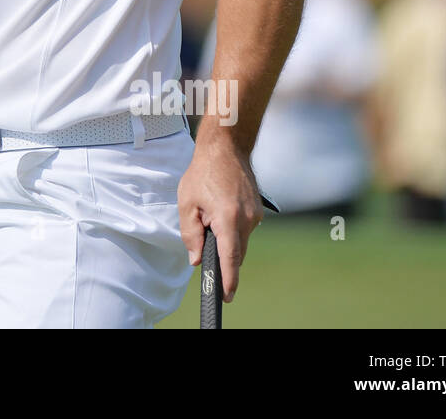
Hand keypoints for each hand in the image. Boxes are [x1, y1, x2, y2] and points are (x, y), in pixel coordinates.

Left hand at [177, 132, 265, 301]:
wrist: (226, 148)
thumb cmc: (202, 172)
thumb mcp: (187, 202)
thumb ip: (191, 234)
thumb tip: (196, 259)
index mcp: (227, 218)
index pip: (230, 258)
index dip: (228, 280)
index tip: (225, 296)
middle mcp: (247, 219)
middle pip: (237, 253)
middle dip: (224, 258)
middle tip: (206, 249)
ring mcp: (256, 215)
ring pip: (241, 241)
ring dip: (227, 240)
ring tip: (210, 218)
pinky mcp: (259, 211)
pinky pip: (245, 230)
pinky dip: (233, 229)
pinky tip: (221, 213)